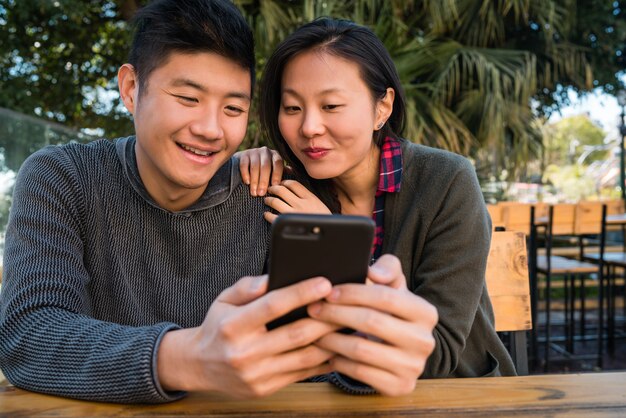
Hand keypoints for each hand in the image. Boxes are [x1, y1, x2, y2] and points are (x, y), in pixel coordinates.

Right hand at [157, 275, 337, 397]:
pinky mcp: (265, 389)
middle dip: (326, 317)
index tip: (324, 282)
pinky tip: (336, 346)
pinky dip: (322, 360)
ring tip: (347, 324)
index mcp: (233, 326)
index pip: (273, 306)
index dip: (301, 293)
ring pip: (304, 357)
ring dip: (330, 340)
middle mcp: (244, 353)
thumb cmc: (218, 326)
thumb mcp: (224, 299)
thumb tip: (273, 276)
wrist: (199, 365)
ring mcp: (256, 375)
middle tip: (346, 304)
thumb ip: (248, 286)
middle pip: (296, 334)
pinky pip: (302, 374)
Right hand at [236, 147, 283, 195]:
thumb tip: (291, 178)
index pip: (278, 163)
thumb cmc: (266, 169)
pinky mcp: (243, 154)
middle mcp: (265, 151)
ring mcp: (254, 152)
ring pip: (255, 167)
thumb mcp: (275, 169)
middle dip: (264, 181)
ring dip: (254, 181)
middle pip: (265, 166)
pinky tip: (247, 183)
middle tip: (261, 193)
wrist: (248, 161)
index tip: (275, 185)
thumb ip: (283, 172)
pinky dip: (245, 174)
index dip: (277, 174)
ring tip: (254, 193)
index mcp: (275, 155)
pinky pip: (244, 164)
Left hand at [263, 180, 331, 222]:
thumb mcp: (319, 205)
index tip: (281, 184)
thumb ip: (308, 197)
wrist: (328, 237)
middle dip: (273, 188)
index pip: (293, 184)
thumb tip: (296, 189)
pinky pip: (273, 217)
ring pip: (275, 202)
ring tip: (267, 200)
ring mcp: (294, 214)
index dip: (284, 182)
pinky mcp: (288, 226)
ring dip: (268, 200)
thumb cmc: (323, 221)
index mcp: (310, 198)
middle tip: (270, 190)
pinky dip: (267, 215)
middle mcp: (301, 204)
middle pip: (282, 190)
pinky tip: (267, 214)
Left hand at [307, 255, 437, 395]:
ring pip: (362, 349)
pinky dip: (339, 361)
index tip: (329, 292)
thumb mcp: (393, 285)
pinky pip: (360, 373)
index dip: (354, 293)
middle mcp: (424, 341)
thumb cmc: (391, 311)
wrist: (402, 349)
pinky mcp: (400, 387)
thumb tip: (374, 274)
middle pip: (372, 322)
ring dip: (332, 338)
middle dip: (337, 314)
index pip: (386, 297)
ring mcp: (414, 367)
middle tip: (315, 309)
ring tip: (315, 331)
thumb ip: (387, 268)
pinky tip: (329, 352)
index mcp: (426, 312)